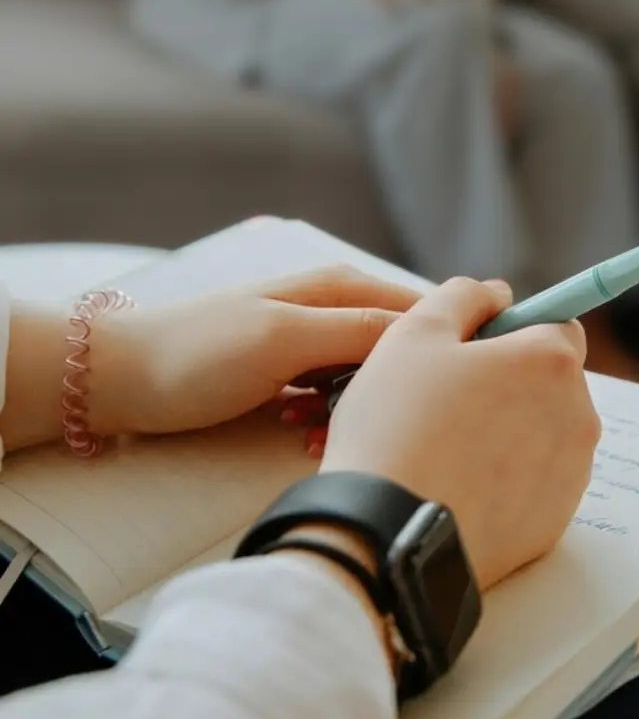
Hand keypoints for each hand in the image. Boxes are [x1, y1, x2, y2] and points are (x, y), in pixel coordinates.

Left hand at [88, 267, 421, 438]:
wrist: (121, 378)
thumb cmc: (200, 354)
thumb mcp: (287, 338)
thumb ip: (360, 330)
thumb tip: (431, 328)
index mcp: (344, 286)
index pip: (423, 310)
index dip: (437, 348)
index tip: (434, 395)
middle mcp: (336, 305)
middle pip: (399, 348)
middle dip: (392, 389)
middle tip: (363, 422)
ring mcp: (313, 338)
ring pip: (368, 376)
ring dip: (356, 409)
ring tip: (319, 432)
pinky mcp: (292, 369)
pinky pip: (335, 393)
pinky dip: (327, 416)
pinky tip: (302, 431)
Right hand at [318, 278, 600, 589]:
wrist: (386, 537)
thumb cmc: (398, 426)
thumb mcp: (414, 334)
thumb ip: (464, 297)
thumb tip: (499, 293)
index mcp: (552, 361)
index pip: (557, 322)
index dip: (514, 328)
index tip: (472, 349)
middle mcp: (578, 416)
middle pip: (552, 379)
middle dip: (511, 380)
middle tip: (446, 400)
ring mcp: (571, 476)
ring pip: (544, 431)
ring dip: (509, 429)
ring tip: (445, 447)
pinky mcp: (553, 524)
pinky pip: (534, 482)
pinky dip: (505, 477)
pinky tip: (456, 485)